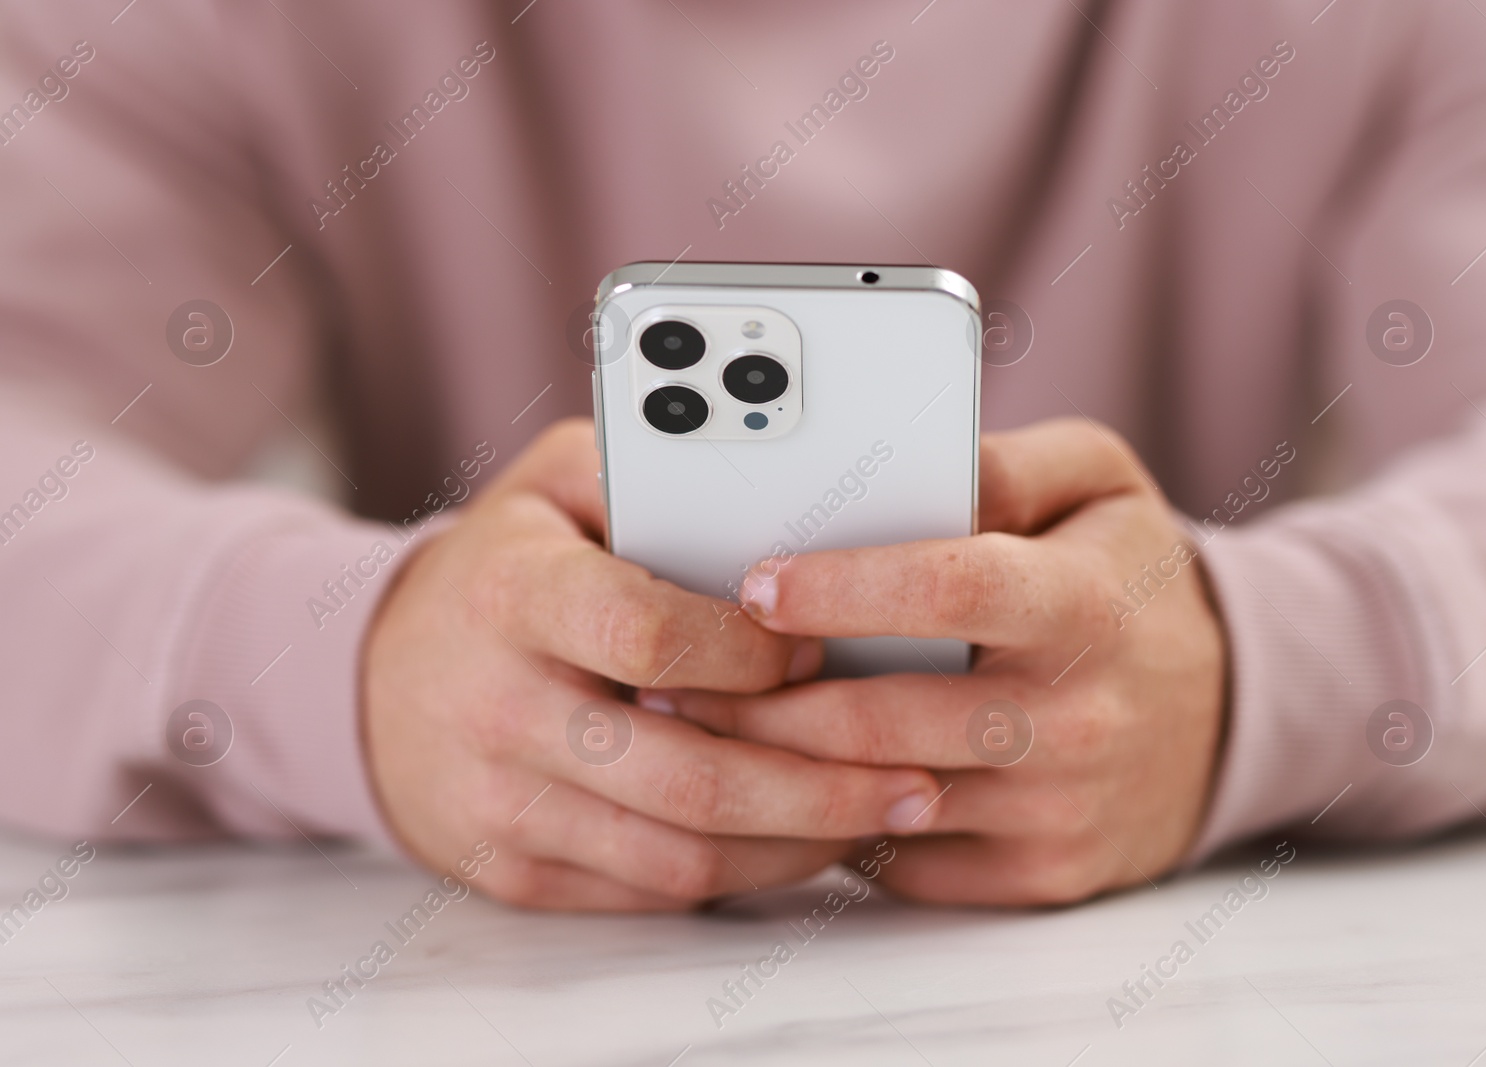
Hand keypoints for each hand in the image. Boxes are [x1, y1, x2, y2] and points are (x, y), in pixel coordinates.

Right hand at [361, 419, 941, 909]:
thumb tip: (791, 484)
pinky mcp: (514, 870)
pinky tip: (805, 841)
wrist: (374, 680)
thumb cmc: (503, 567)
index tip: (820, 643)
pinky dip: (742, 874)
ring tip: (885, 814)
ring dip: (800, 844)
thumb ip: (658, 470)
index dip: (750, 650)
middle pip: (688, 776)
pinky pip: (650, 891)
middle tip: (918, 776)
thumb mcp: (557, 483)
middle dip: (823, 786)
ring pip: (681, 854)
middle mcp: (498, 706)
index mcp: (512, 593)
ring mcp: (500, 803)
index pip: (647, 635)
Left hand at [660, 419, 1226, 905]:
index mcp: (1085, 604)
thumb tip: (904, 456)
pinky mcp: (1038, 876)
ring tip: (694, 726)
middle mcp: (1076, 715)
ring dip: (773, 769)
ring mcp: (1058, 809)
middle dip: (760, 703)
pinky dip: (832, 824)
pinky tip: (779, 785)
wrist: (1222, 715)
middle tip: (669, 678)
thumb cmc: (1131, 582)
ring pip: (880, 797)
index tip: (755, 580)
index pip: (955, 590)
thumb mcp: (1101, 484)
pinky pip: (905, 860)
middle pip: (887, 718)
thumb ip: (1005, 462)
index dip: (845, 588)